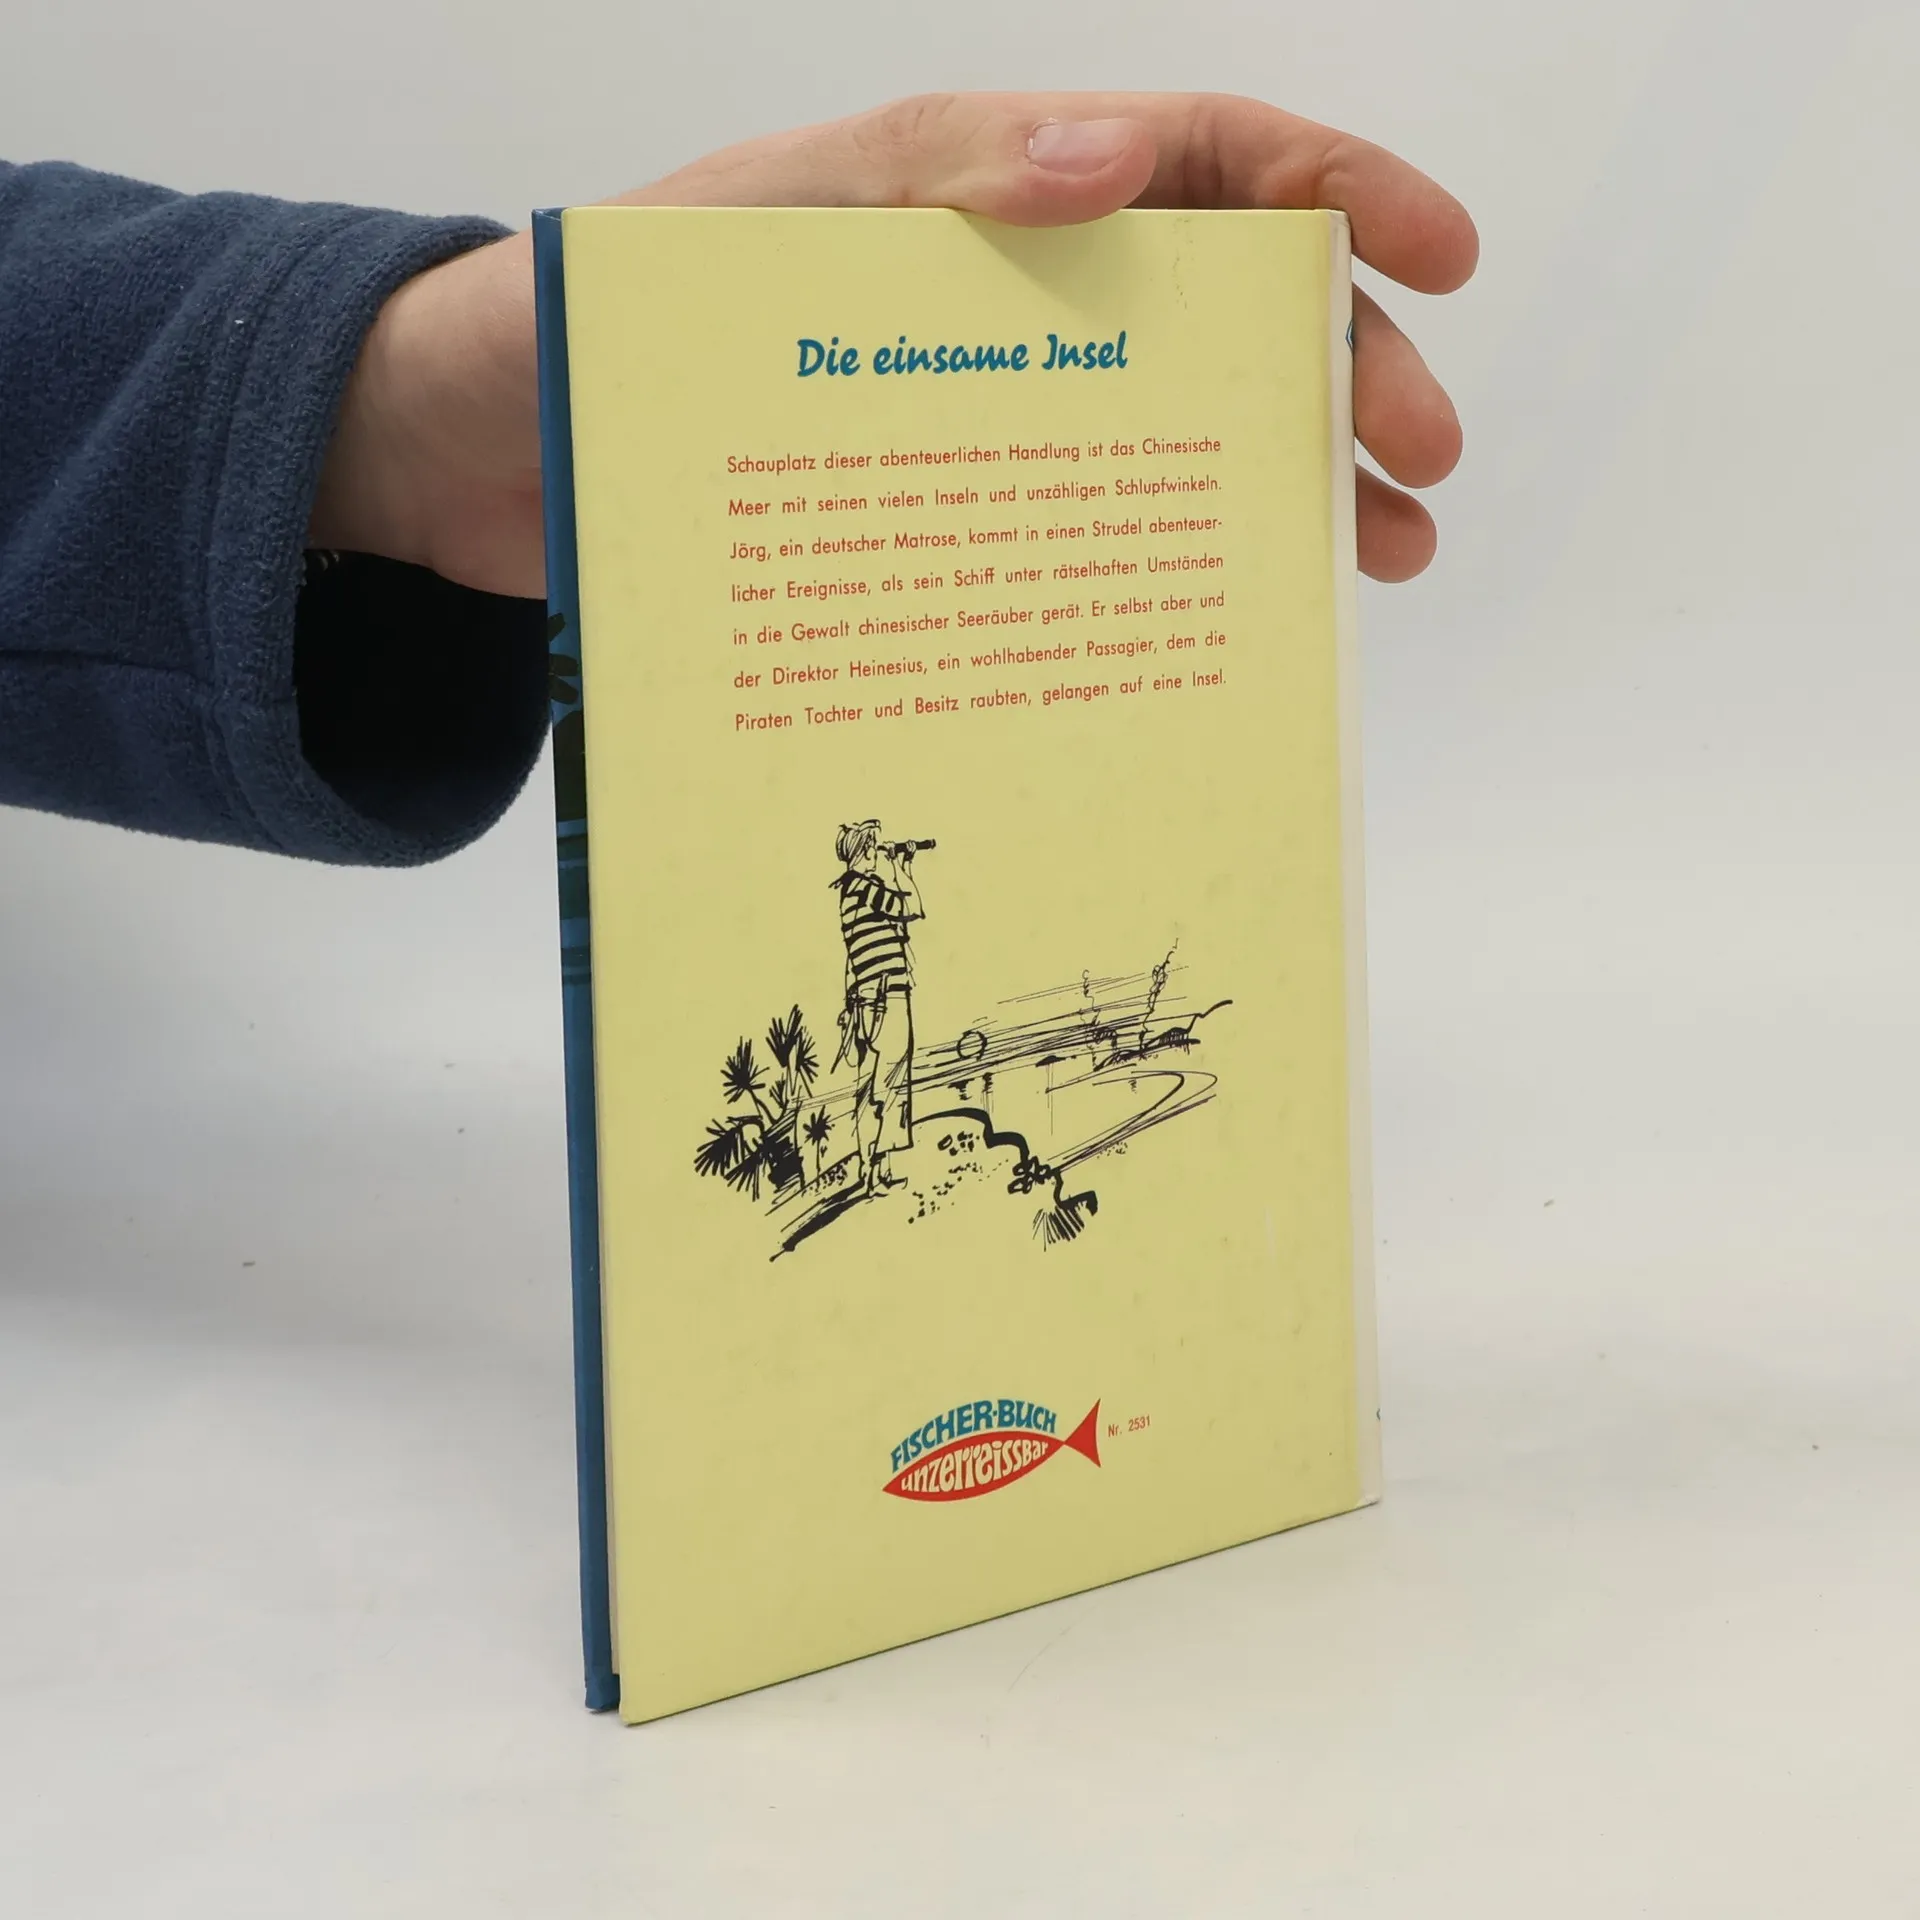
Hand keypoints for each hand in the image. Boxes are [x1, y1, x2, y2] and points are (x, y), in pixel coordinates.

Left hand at [310, 93, 1475, 598]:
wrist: (494, 456)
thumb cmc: (615, 314)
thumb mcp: (769, 217)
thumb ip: (939, 179)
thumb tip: (1120, 156)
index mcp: (990, 196)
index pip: (1208, 161)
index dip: (1340, 190)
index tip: (1442, 255)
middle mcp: (1011, 306)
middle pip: (1226, 313)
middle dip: (1346, 370)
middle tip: (1421, 463)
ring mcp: (988, 418)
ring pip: (1177, 433)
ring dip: (1290, 484)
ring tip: (1377, 554)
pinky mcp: (946, 525)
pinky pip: (1082, 535)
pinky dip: (1166, 571)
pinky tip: (1227, 620)